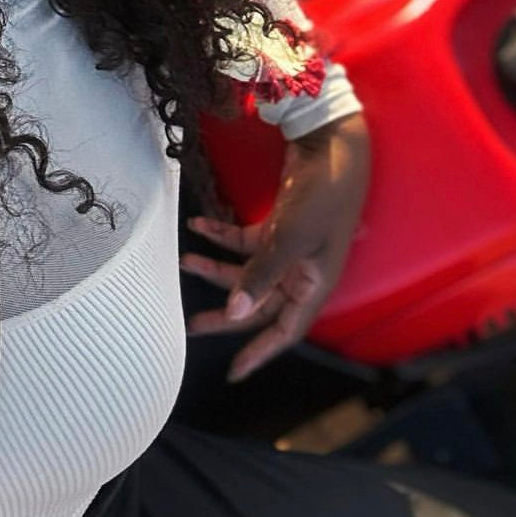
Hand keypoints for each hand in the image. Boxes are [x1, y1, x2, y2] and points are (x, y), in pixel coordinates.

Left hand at [181, 113, 370, 381]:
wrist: (332, 146)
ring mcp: (289, 248)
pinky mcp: (278, 224)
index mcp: (313, 285)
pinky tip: (198, 224)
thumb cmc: (322, 196)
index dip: (259, 352)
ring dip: (215, 266)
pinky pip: (245, 240)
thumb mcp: (291, 238)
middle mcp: (301, 272)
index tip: (233, 371)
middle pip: (258, 303)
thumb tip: (235, 312)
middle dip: (225, 312)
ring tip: (183, 260)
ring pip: (246, 270)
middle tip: (189, 322)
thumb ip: (261, 275)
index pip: (284, 331)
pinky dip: (221, 234)